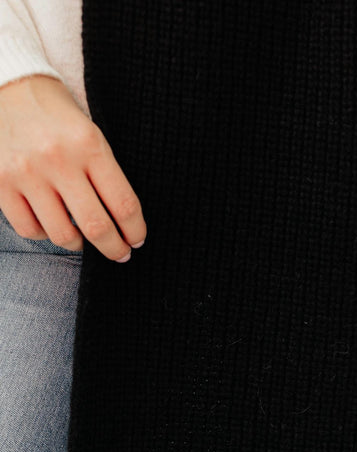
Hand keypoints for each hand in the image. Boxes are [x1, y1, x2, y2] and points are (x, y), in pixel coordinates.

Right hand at [0, 74, 145, 261]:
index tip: (137, 240)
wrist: (11, 86)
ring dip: (79, 244)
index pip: (123, 204)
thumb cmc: (59, 117)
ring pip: (62, 235)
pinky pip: (30, 229)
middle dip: (114, 248)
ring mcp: (27, 173)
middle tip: (120, 254)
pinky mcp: (1, 182)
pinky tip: (52, 224)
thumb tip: (123, 223)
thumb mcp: (92, 135)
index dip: (135, 231)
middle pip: (97, 226)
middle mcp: (58, 160)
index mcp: (89, 145)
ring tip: (83, 239)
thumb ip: (107, 175)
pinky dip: (45, 234)